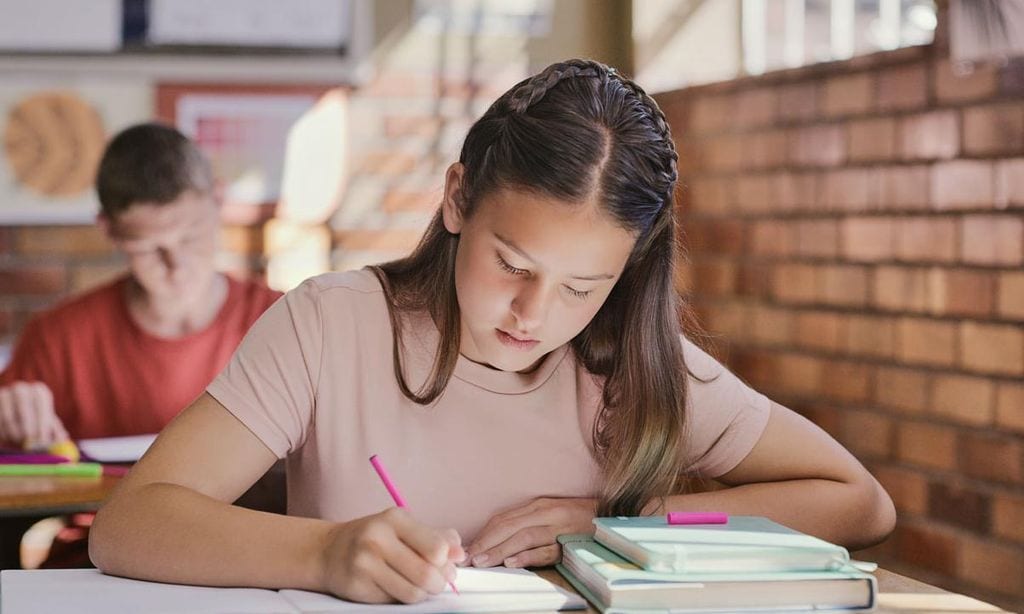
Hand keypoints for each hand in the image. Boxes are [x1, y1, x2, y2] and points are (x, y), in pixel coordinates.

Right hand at [0, 381, 67, 448]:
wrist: (12, 411)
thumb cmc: (34, 419)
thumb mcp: (46, 423)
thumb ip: (55, 431)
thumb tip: (62, 439)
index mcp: (39, 391)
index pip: (42, 406)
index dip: (43, 424)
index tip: (43, 440)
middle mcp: (22, 389)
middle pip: (24, 410)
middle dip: (28, 430)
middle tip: (30, 446)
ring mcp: (4, 394)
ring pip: (9, 418)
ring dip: (15, 435)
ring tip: (20, 444)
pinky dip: (4, 434)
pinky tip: (8, 440)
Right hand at [320, 507, 463, 603]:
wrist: (328, 551)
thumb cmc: (374, 537)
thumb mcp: (404, 527)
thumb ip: (436, 537)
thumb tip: (460, 554)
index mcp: (395, 519)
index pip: (436, 547)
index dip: (447, 562)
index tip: (444, 563)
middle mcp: (377, 539)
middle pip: (427, 574)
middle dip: (438, 583)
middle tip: (436, 581)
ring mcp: (364, 564)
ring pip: (413, 593)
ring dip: (422, 593)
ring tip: (417, 585)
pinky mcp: (357, 587)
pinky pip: (394, 602)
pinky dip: (402, 598)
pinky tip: (395, 586)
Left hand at [465, 497, 597, 568]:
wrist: (613, 516)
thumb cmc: (578, 517)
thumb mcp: (551, 514)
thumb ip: (527, 522)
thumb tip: (499, 538)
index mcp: (539, 506)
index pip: (504, 519)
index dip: (484, 533)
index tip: (468, 547)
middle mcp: (547, 513)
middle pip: (510, 526)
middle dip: (487, 542)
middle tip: (470, 557)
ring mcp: (559, 529)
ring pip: (524, 537)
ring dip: (501, 549)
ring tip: (484, 561)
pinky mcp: (571, 544)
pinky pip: (547, 550)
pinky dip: (529, 556)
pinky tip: (513, 562)